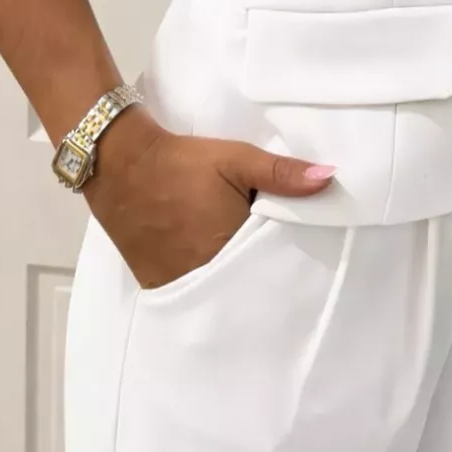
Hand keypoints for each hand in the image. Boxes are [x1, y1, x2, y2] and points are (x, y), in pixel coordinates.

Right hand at [83, 106, 334, 288]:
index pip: (271, 265)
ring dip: (235, 282)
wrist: (120, 163)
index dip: (288, 261)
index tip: (305, 256)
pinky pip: (192, 292)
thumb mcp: (236, 159)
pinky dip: (207, 286)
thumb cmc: (183, 162)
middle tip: (284, 266)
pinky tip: (220, 274)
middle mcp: (203, 273)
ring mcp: (177, 281)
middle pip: (245, 283)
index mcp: (228, 246)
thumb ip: (282, 174)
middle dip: (263, 275)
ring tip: (256, 272)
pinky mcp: (155, 281)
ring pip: (218, 291)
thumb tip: (330, 178)